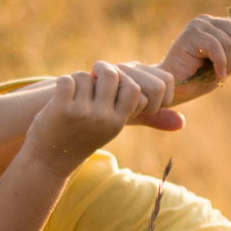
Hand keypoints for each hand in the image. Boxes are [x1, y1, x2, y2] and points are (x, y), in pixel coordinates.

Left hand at [22, 62, 165, 170]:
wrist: (48, 160)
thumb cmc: (83, 138)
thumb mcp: (113, 128)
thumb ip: (140, 116)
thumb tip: (182, 122)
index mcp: (118, 122)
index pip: (135, 89)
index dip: (123, 81)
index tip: (111, 85)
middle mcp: (104, 119)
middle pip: (112, 75)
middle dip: (102, 70)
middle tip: (93, 74)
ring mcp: (83, 114)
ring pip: (86, 76)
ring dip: (79, 79)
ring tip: (75, 91)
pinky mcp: (61, 109)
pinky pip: (68, 79)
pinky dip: (63, 83)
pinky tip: (61, 96)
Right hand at [161, 13, 230, 103]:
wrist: (174, 90)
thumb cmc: (197, 80)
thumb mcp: (229, 66)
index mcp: (218, 25)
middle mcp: (208, 20)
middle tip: (224, 71)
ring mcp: (199, 25)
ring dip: (229, 63)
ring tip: (217, 74)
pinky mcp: (191, 34)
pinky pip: (217, 46)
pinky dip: (221, 64)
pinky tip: (217, 75)